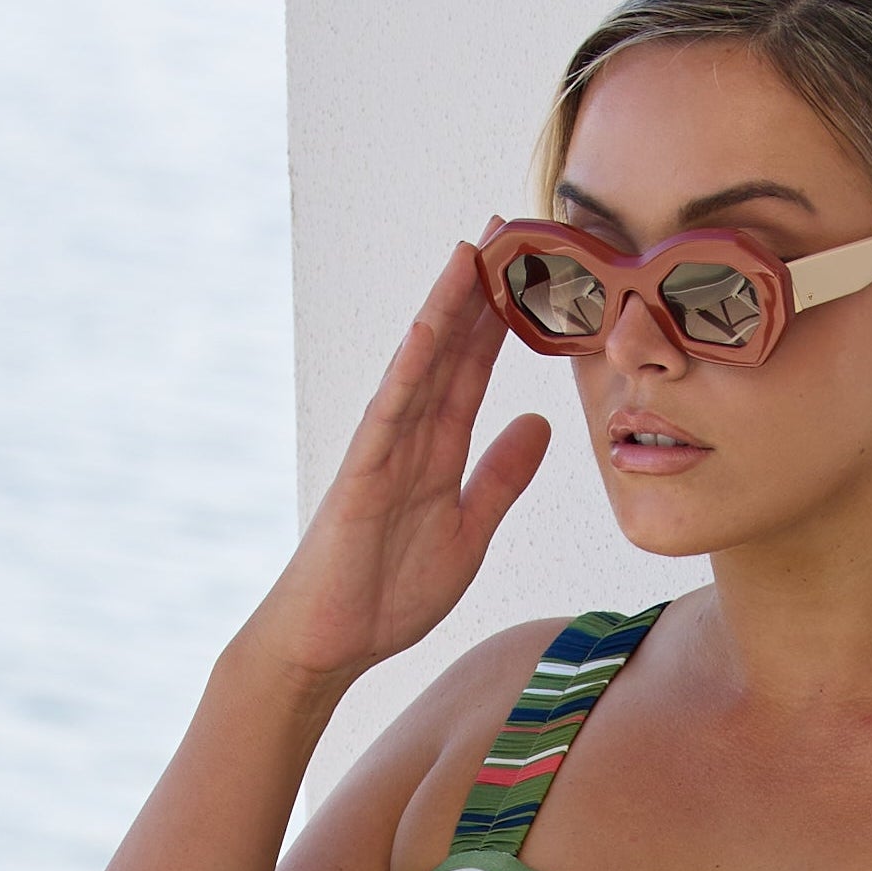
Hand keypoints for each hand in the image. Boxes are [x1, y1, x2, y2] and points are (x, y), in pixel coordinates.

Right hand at [251, 242, 552, 693]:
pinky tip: (426, 329)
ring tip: (470, 253)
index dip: (502, 321)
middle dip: (477, 292)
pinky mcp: (360, 476)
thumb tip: (540, 425)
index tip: (532, 270)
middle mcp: (410, 436)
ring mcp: (383, 451)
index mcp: (437, 450)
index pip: (474, 370)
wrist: (332, 644)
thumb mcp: (470, 530)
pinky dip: (407, 370)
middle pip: (449, 350)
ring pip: (419, 366)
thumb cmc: (388, 591)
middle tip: (506, 226)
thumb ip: (501, 478)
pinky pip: (387, 413)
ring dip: (444, 310)